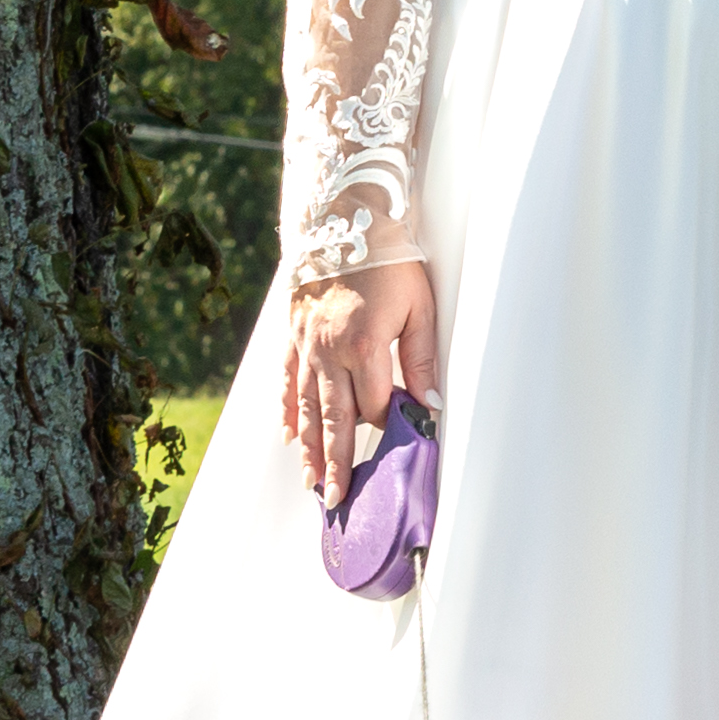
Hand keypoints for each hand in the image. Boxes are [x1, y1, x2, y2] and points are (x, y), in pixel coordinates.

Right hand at [285, 262, 442, 505]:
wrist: (345, 220)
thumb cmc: (390, 263)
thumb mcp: (419, 308)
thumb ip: (423, 359)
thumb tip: (430, 406)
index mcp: (365, 347)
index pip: (375, 405)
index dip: (388, 423)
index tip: (398, 439)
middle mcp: (329, 352)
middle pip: (334, 420)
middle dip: (337, 463)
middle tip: (337, 499)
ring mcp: (306, 345)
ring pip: (306, 408)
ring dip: (310, 448)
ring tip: (313, 481)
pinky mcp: (292, 334)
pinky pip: (287, 381)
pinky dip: (288, 410)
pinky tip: (290, 435)